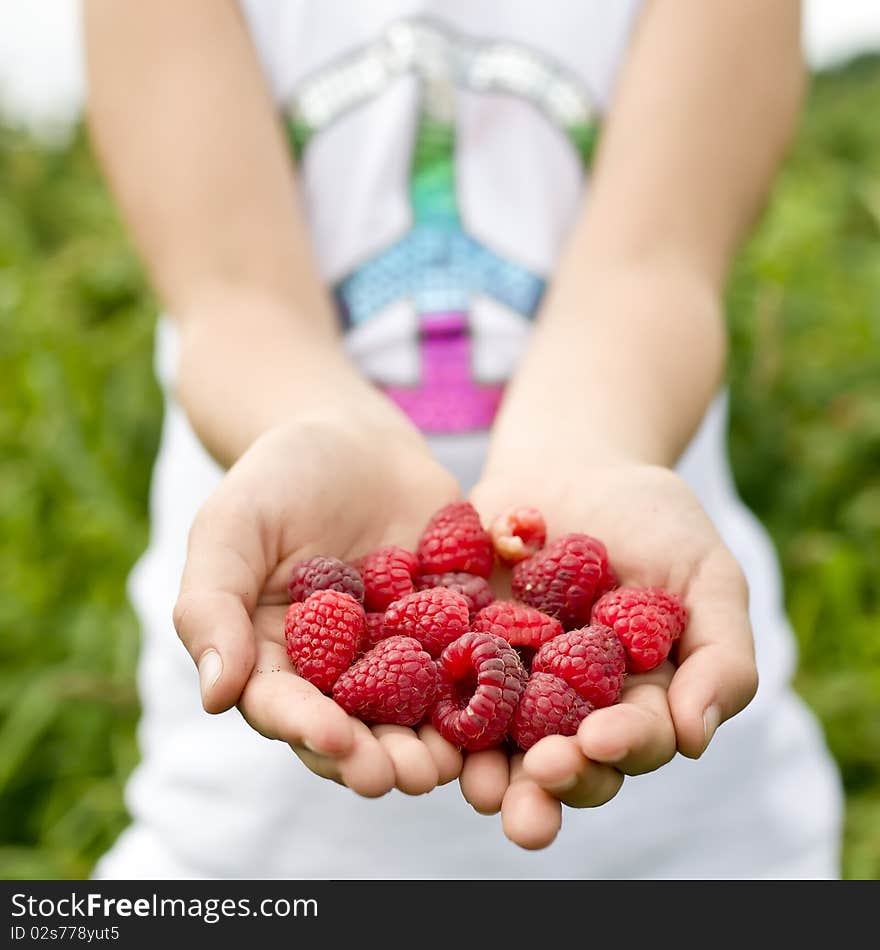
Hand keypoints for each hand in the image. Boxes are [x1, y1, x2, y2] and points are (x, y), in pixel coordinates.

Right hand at [172, 410, 464, 796]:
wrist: (352, 438)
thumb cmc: (277, 478)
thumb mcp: (231, 528)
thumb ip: (211, 605)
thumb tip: (215, 696)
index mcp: (274, 658)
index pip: (286, 707)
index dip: (309, 730)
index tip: (338, 743)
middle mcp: (337, 670)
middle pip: (356, 727)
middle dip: (380, 757)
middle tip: (408, 776)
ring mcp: (398, 652)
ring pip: (416, 712)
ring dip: (435, 743)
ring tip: (455, 762)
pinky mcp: (450, 627)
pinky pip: (469, 662)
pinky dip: (486, 689)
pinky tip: (506, 704)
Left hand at [462, 461, 757, 847]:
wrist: (573, 465)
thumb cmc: (653, 520)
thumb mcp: (707, 574)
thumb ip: (720, 654)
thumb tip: (696, 737)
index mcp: (636, 699)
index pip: (636, 739)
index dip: (622, 747)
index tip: (599, 740)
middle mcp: (570, 707)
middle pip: (566, 763)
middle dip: (554, 782)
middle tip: (537, 783)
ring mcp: (509, 683)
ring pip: (499, 748)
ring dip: (491, 777)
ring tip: (478, 789)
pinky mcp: (456, 654)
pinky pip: (440, 689)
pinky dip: (433, 712)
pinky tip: (426, 729)